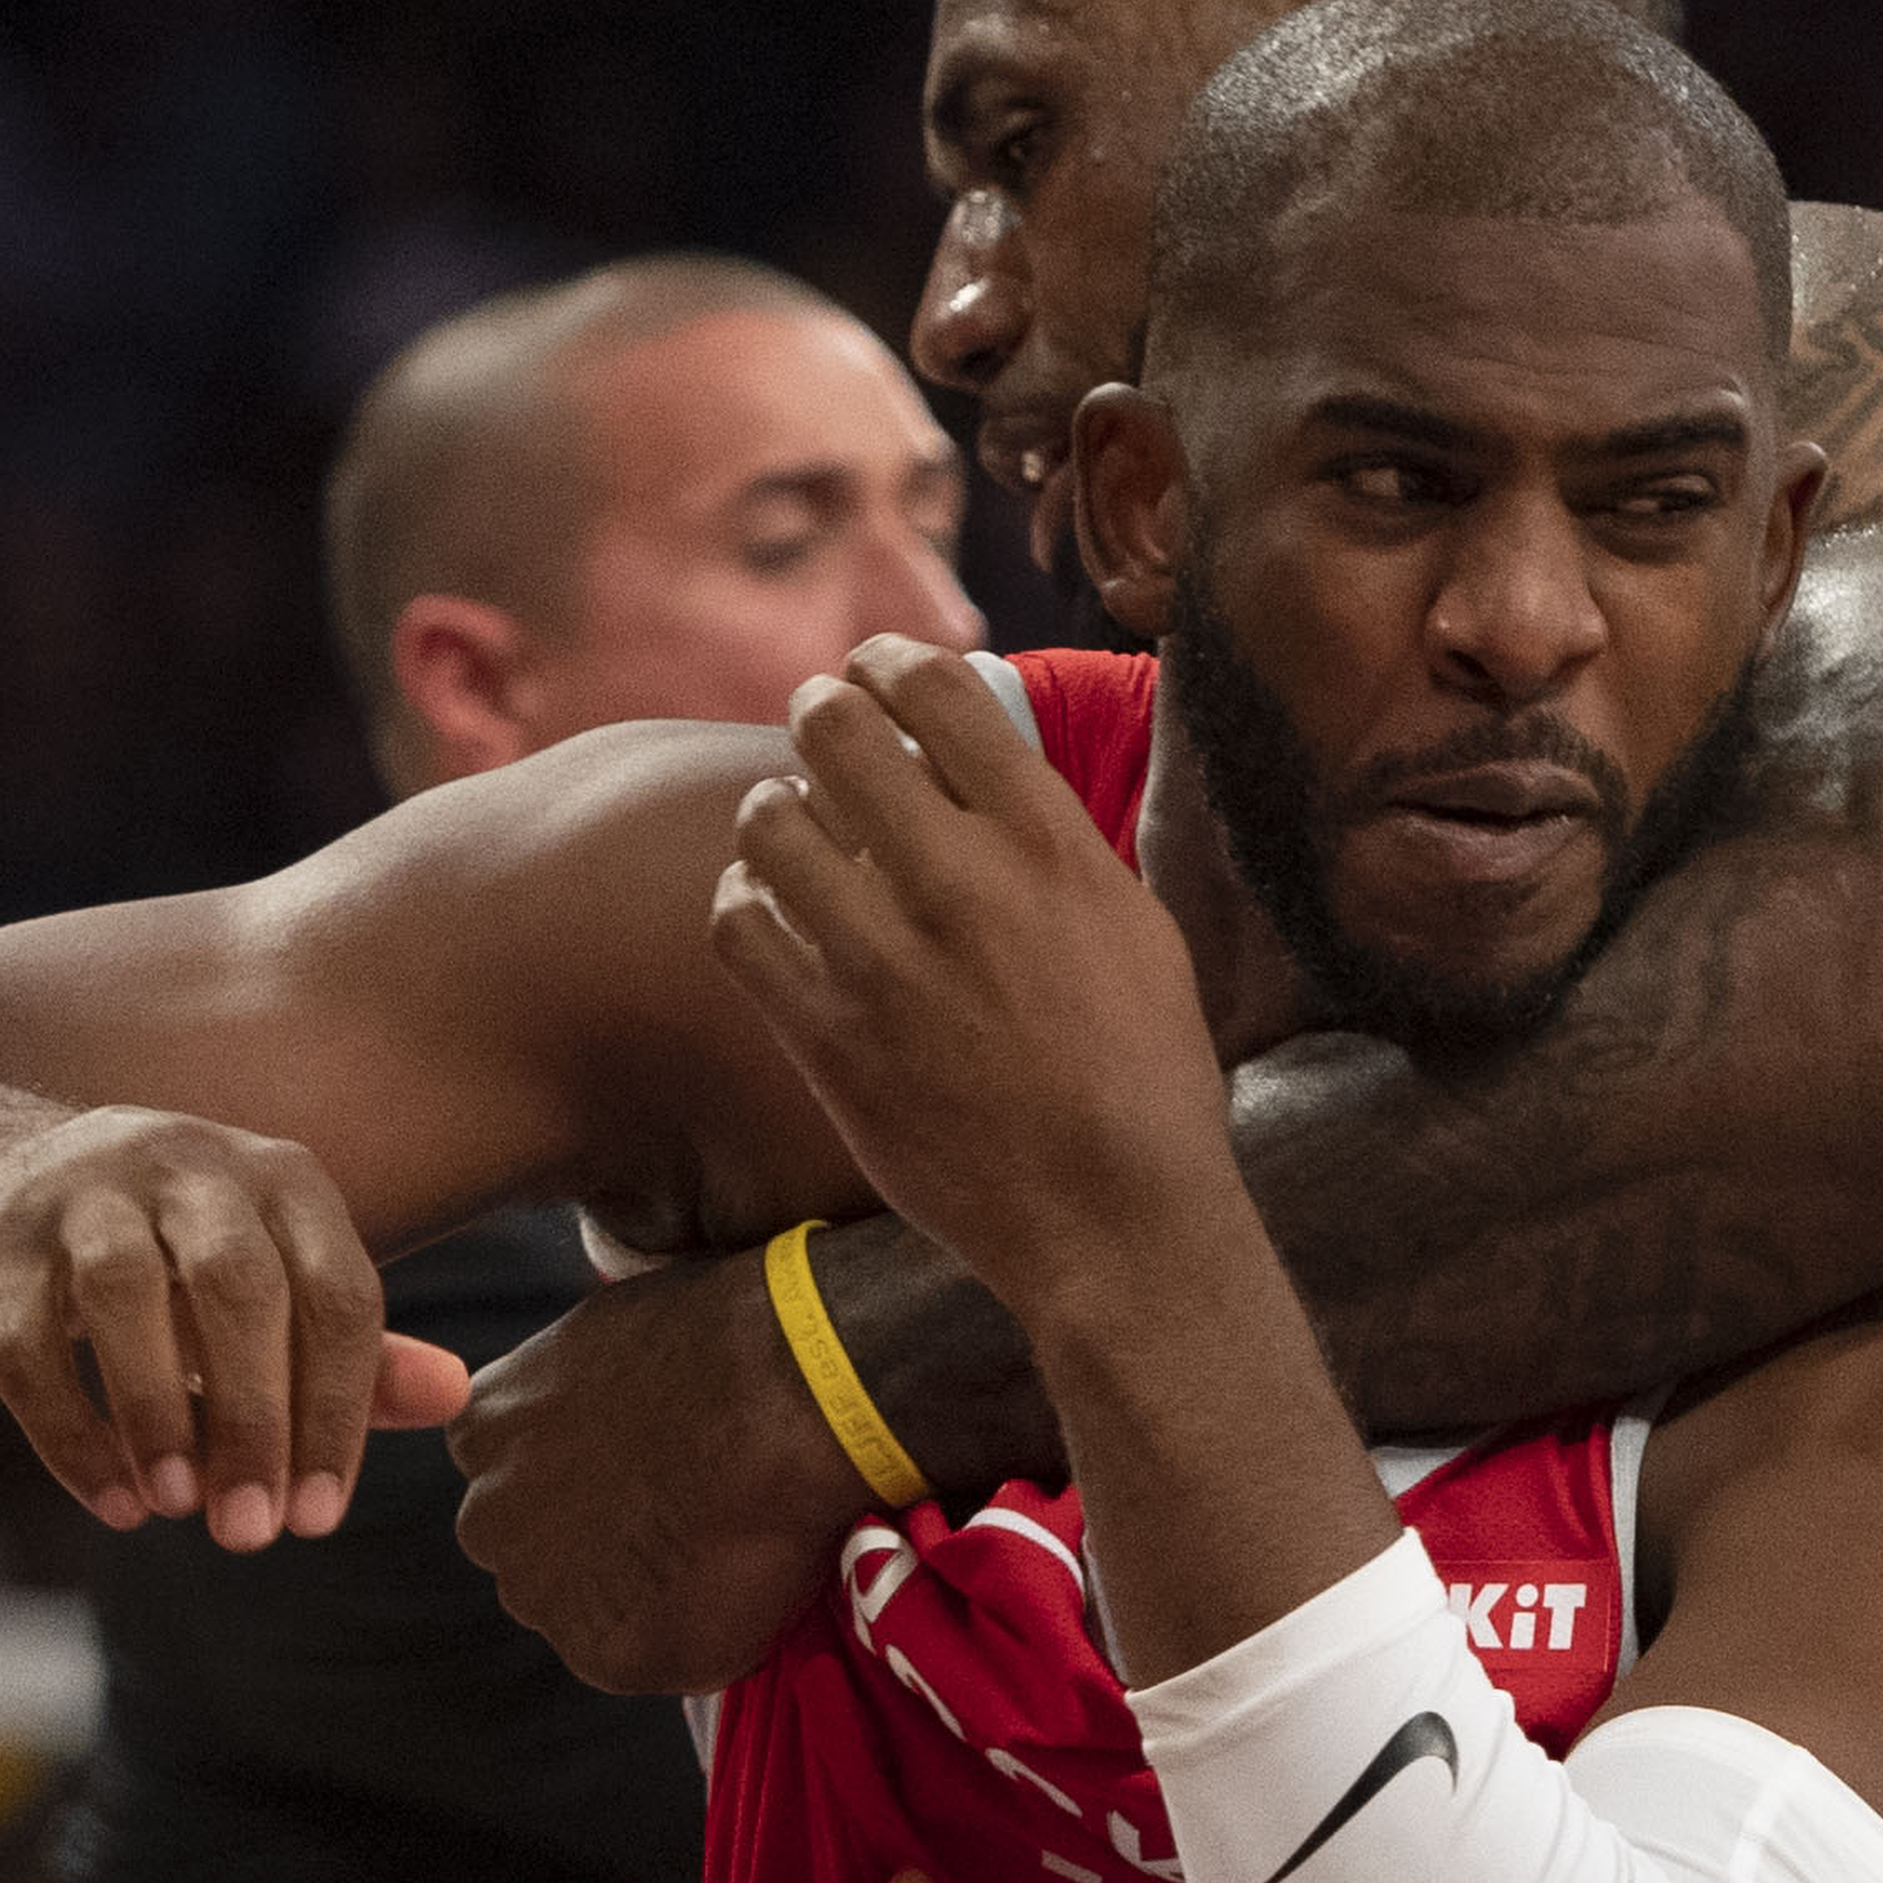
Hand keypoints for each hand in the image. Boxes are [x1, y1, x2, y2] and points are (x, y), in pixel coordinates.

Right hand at [0, 1102, 466, 1548]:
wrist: (28, 1178)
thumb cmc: (191, 1261)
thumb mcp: (284, 1288)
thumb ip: (360, 1352)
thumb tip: (457, 1397)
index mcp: (287, 1181)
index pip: (337, 1296)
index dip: (337, 1412)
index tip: (318, 1518)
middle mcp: (193, 1169)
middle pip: (236, 1288)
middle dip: (252, 1418)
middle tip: (252, 1532)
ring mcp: (88, 1194)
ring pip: (123, 1295)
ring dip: (155, 1412)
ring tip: (177, 1507)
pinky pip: (26, 1341)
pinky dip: (68, 1430)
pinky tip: (113, 1501)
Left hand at [454, 1247, 876, 1697]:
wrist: (787, 1390)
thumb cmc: (720, 1336)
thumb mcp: (601, 1337)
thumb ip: (569, 1397)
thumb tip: (607, 1422)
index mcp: (481, 1432)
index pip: (520, 1480)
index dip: (595, 1477)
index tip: (653, 1462)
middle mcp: (489, 1522)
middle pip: (544, 1553)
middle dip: (604, 1542)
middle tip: (692, 1507)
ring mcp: (545, 1597)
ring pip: (598, 1611)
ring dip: (650, 1592)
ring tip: (730, 1536)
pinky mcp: (612, 1657)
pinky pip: (660, 1660)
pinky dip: (707, 1634)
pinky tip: (750, 1572)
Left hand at [711, 639, 1224, 1317]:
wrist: (1115, 1220)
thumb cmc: (1144, 1076)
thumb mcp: (1137, 930)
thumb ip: (1056, 845)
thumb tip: (989, 773)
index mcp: (1051, 848)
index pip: (941, 691)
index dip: (892, 662)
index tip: (876, 672)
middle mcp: (963, 887)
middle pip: (839, 734)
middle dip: (820, 712)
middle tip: (819, 725)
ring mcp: (885, 962)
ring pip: (770, 821)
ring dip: (775, 810)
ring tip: (791, 826)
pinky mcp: (828, 1036)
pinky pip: (738, 924)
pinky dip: (745, 902)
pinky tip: (770, 913)